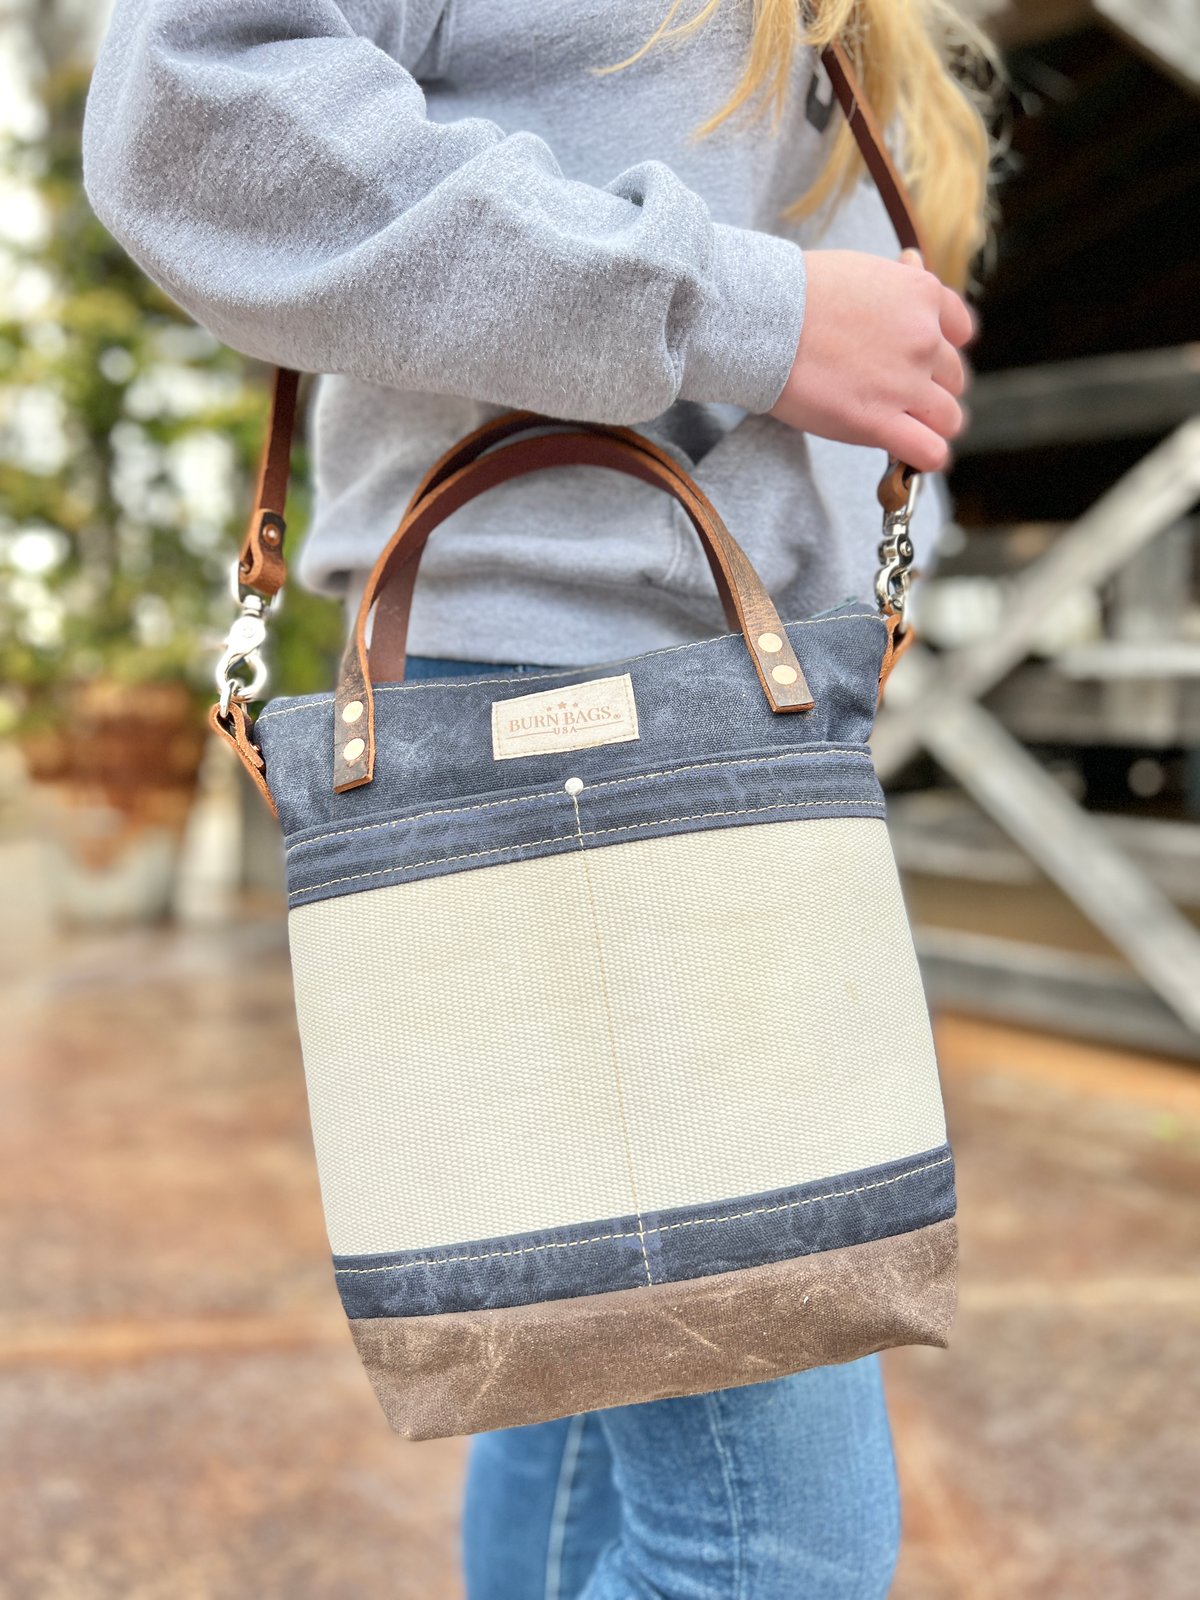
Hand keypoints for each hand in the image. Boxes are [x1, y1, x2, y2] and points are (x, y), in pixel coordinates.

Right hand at [769, 248, 973, 472]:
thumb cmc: (798, 291)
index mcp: (922, 294)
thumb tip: (912, 264)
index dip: (940, 348)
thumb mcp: (862, 268)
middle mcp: (924, 338)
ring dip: (929, 423)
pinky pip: (929, 452)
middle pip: (953, 378)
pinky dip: (924, 456)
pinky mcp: (877, 421)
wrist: (762, 318)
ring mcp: (904, 383)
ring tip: (902, 425)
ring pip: (949, 418)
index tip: (919, 358)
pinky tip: (909, 452)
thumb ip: (895, 280)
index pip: (961, 330)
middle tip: (892, 390)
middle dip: (929, 386)